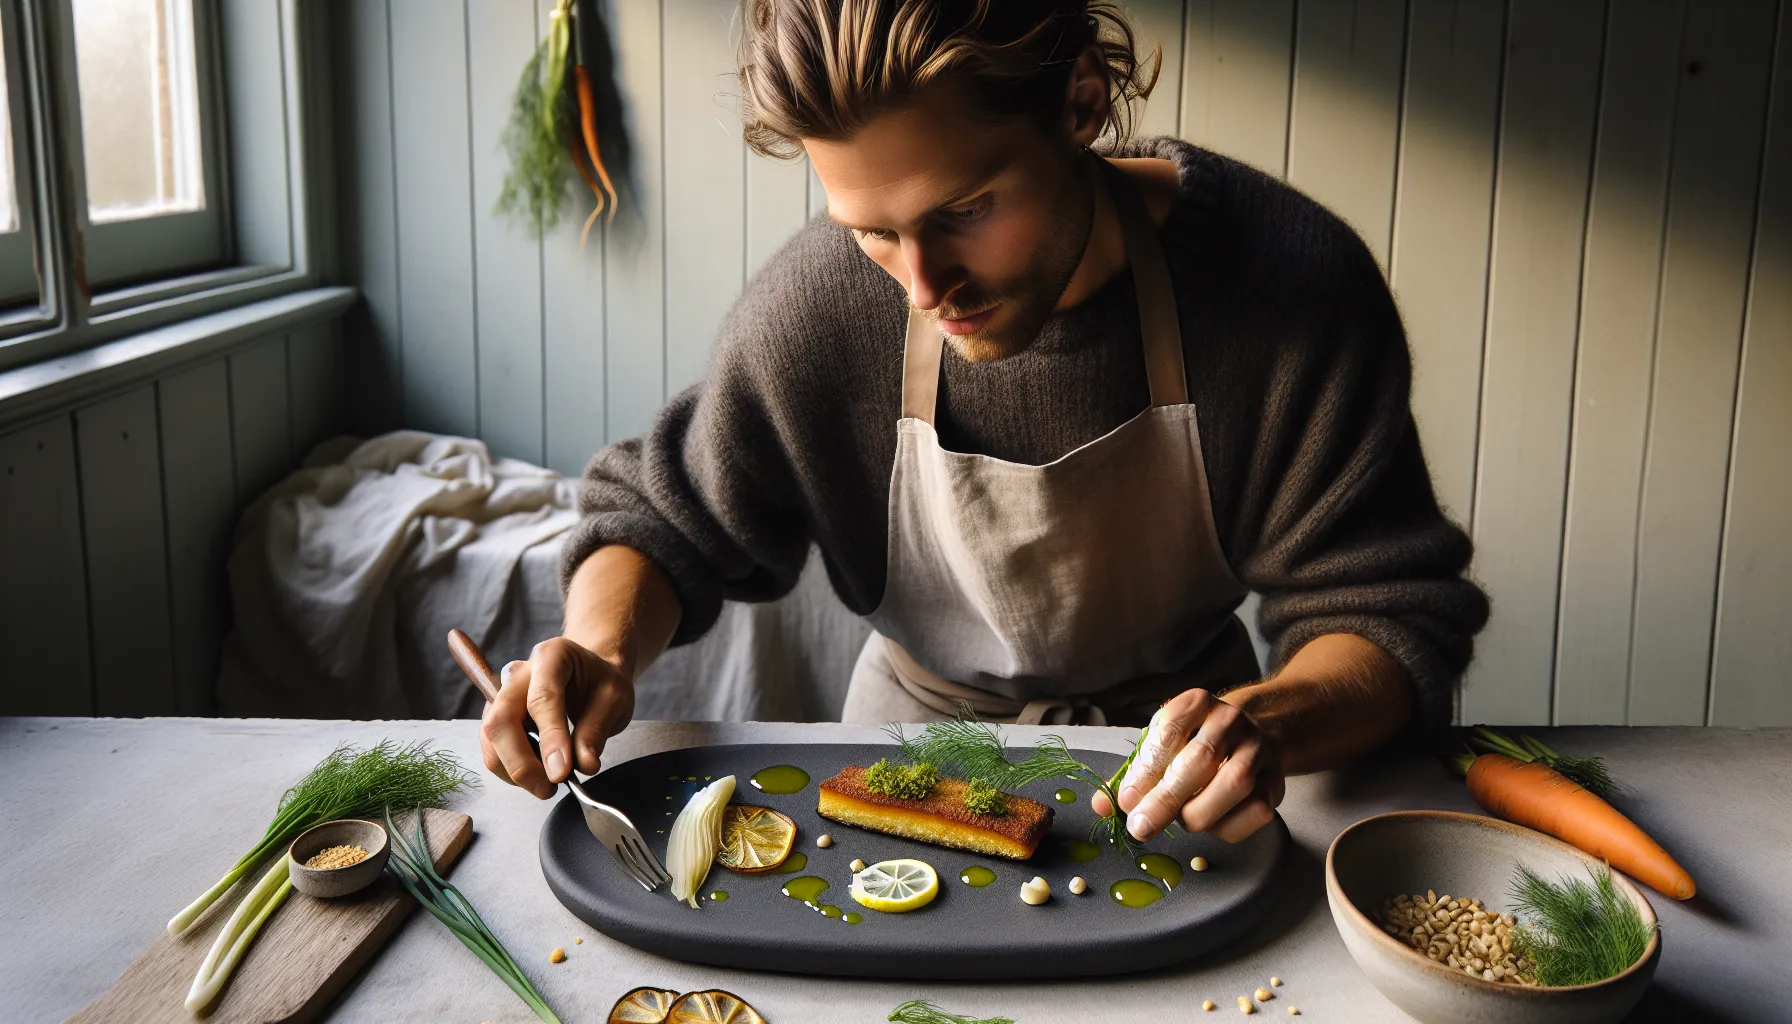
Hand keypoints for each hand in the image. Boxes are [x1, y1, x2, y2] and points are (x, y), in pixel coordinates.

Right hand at [479, 636, 635, 799]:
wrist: (589, 675)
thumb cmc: (601, 683)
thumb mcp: (614, 700)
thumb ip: (596, 730)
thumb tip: (583, 765)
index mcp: (551, 656)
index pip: (542, 699)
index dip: (550, 739)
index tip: (561, 773)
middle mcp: (517, 674)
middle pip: (501, 720)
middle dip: (521, 763)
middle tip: (549, 789)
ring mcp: (501, 696)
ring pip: (490, 738)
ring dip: (513, 770)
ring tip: (548, 784)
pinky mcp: (495, 717)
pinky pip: (492, 748)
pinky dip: (511, 768)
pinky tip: (538, 772)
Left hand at [1090, 688, 1286, 842]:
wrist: (1249, 738)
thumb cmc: (1193, 745)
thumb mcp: (1159, 746)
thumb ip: (1132, 774)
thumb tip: (1103, 805)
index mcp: (1196, 703)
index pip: (1169, 731)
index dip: (1146, 770)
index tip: (1126, 800)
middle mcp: (1231, 720)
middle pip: (1200, 760)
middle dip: (1166, 800)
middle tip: (1141, 827)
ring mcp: (1259, 750)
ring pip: (1233, 785)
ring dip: (1198, 813)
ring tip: (1180, 820)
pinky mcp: (1276, 782)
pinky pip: (1254, 811)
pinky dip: (1226, 826)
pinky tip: (1210, 822)